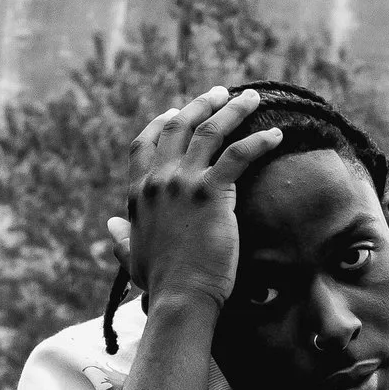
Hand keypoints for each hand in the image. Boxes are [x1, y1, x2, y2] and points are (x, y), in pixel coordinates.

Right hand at [112, 87, 284, 320]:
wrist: (180, 296)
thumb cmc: (160, 283)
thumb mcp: (132, 257)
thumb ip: (122, 237)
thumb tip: (111, 226)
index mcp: (138, 193)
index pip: (143, 144)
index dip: (160, 123)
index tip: (175, 110)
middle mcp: (158, 180)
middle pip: (177, 127)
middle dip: (200, 104)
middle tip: (221, 93)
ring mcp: (183, 183)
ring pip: (209, 131)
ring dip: (232, 110)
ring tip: (250, 99)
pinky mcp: (212, 193)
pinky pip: (239, 154)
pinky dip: (259, 140)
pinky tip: (276, 135)